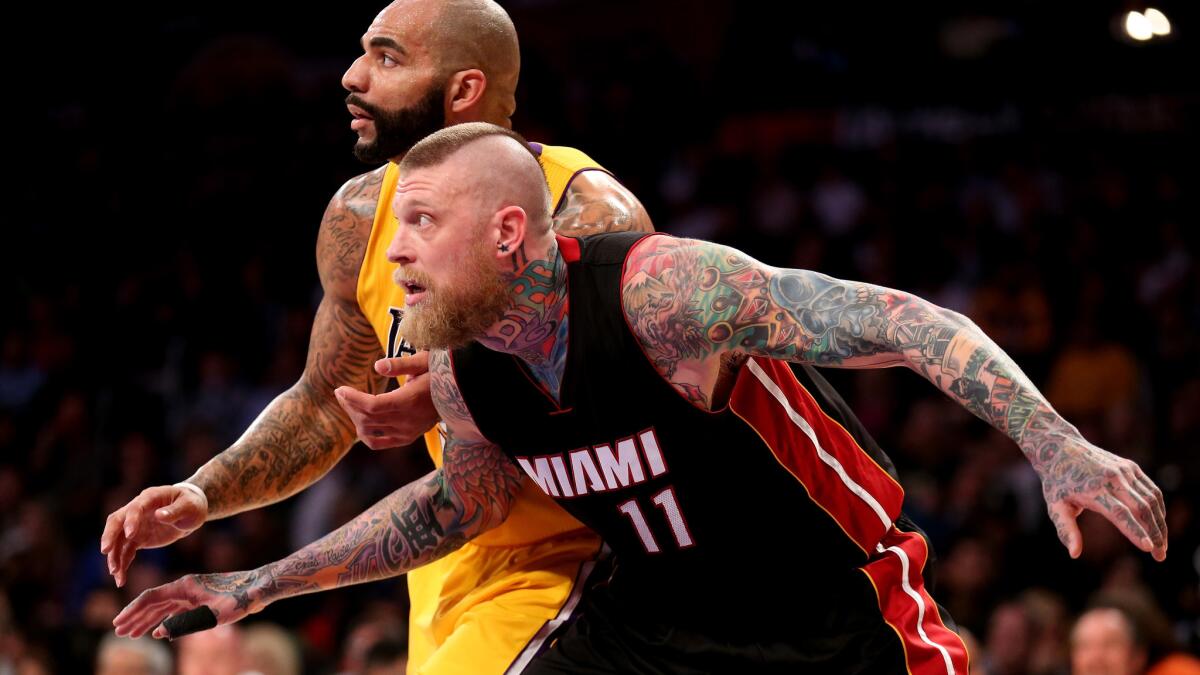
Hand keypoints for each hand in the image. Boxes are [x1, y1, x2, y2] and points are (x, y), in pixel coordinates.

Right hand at [100, 485, 207, 586]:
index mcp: (150, 498)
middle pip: (116, 522)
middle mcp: (137, 510)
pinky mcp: (138, 539)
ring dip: (114, 556)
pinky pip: (125, 551)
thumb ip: (175, 511)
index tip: (131, 534)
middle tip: (106, 551)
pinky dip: (122, 564)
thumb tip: (159, 515)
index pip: (135, 508)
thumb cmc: (191, 505)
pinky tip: (120, 579)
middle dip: (110, 536)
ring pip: (118, 540)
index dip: (131, 520)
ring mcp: (135, 526)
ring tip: (116, 573)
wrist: (190, 512)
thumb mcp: (189, 506)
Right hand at [112, 571, 263, 638]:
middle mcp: (185, 587)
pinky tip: (157, 632)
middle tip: (120, 633)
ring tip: (132, 634)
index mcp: (184, 586)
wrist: (259, 588)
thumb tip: (160, 632)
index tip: (118, 623)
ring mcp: (192, 593)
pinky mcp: (200, 599)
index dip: (132, 611)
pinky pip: (176, 610)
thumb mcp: (211, 615)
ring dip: (147, 621)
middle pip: (153, 602)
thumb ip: (185, 624)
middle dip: (135, 618)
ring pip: (163, 607)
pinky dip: (164, 621)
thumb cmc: (238, 600)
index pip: (150, 598)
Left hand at [335, 352, 438, 449]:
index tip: (340, 389)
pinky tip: (360, 421)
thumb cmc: (440, 371)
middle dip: (350, 404)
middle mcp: (407, 421)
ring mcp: (407, 432)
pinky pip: (378, 443)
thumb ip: (400, 365)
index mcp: (410, 402)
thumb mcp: (424, 362)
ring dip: (355, 418)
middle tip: (341, 392)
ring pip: (369, 431)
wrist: (461, 394)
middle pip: (367, 418)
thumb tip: (377, 366)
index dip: (353, 399)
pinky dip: (365, 434)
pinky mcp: (407, 438)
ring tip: (349, 403)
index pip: (372, 406)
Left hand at [1037, 437, 1166, 560]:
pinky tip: (1159, 524)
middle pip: (1141, 508)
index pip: (1120, 513)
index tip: (1148, 548)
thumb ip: (1066, 530)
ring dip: (1160, 523)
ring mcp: (1124, 471)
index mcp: (1093, 490)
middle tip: (1160, 556)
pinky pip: (1151, 490)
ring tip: (1162, 545)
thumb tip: (1074, 554)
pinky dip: (1158, 508)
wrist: (1060, 448)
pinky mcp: (1130, 467)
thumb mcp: (1055, 506)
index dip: (1135, 531)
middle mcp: (1112, 478)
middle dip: (1154, 534)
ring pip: (1151, 499)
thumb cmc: (1057, 482)